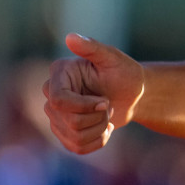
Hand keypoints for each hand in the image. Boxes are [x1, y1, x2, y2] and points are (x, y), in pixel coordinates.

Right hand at [42, 33, 144, 154]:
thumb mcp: (113, 58)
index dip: (84, 106)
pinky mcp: (64, 132)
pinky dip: (98, 142)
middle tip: (109, 105)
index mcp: (60, 74)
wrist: (132, 94)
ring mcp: (55, 115)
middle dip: (96, 117)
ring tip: (107, 116)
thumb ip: (93, 47)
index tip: (106, 101)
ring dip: (99, 129)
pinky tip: (105, 129)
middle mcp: (51, 94)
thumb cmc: (125, 72)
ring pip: (74, 137)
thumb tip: (71, 37)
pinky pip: (77, 148)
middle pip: (67, 121)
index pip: (58, 101)